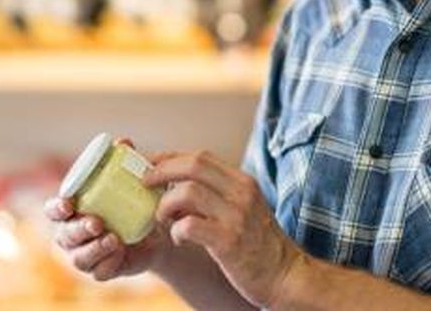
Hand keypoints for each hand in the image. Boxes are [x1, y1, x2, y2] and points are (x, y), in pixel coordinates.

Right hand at [44, 138, 172, 281]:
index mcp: (73, 210)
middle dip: (79, 229)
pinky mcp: (102, 270)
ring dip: (94, 248)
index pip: (53, 210)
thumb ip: (125, 161)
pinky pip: (99, 272)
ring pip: (79, 257)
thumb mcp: (133, 181)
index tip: (67, 203)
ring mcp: (86, 254)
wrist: (158, 231)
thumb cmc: (134, 201)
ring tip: (113, 239)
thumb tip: (123, 141)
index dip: (56, 208)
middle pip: (65, 235)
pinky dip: (108, 263)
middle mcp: (73, 234)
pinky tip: (119, 253)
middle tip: (97, 222)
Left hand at [145, 150, 302, 307]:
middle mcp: (241, 193)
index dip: (169, 158)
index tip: (150, 165)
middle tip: (144, 183)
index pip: (200, 156)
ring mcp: (236, 216)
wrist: (285, 274)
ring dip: (166, 205)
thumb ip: (215, 194)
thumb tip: (174, 185)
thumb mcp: (243, 208)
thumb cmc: (257, 244)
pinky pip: (190, 225)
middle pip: (192, 165)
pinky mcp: (229, 241)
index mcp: (242, 181)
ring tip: (164, 219)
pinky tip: (180, 239)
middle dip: (161, 171)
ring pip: (187, 192)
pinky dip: (177, 231)